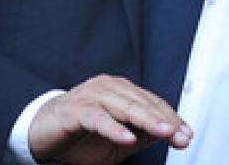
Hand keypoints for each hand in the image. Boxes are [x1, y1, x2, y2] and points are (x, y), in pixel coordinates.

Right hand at [27, 74, 191, 164]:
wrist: (41, 135)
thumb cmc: (81, 136)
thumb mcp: (119, 140)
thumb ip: (142, 135)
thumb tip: (171, 134)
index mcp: (122, 92)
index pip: (153, 104)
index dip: (171, 119)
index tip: (186, 134)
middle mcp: (109, 88)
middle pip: (143, 104)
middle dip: (165, 121)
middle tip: (180, 135)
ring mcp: (92, 96)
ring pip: (125, 107)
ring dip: (147, 121)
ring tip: (165, 132)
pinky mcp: (75, 110)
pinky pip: (98, 118)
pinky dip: (114, 128)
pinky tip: (127, 137)